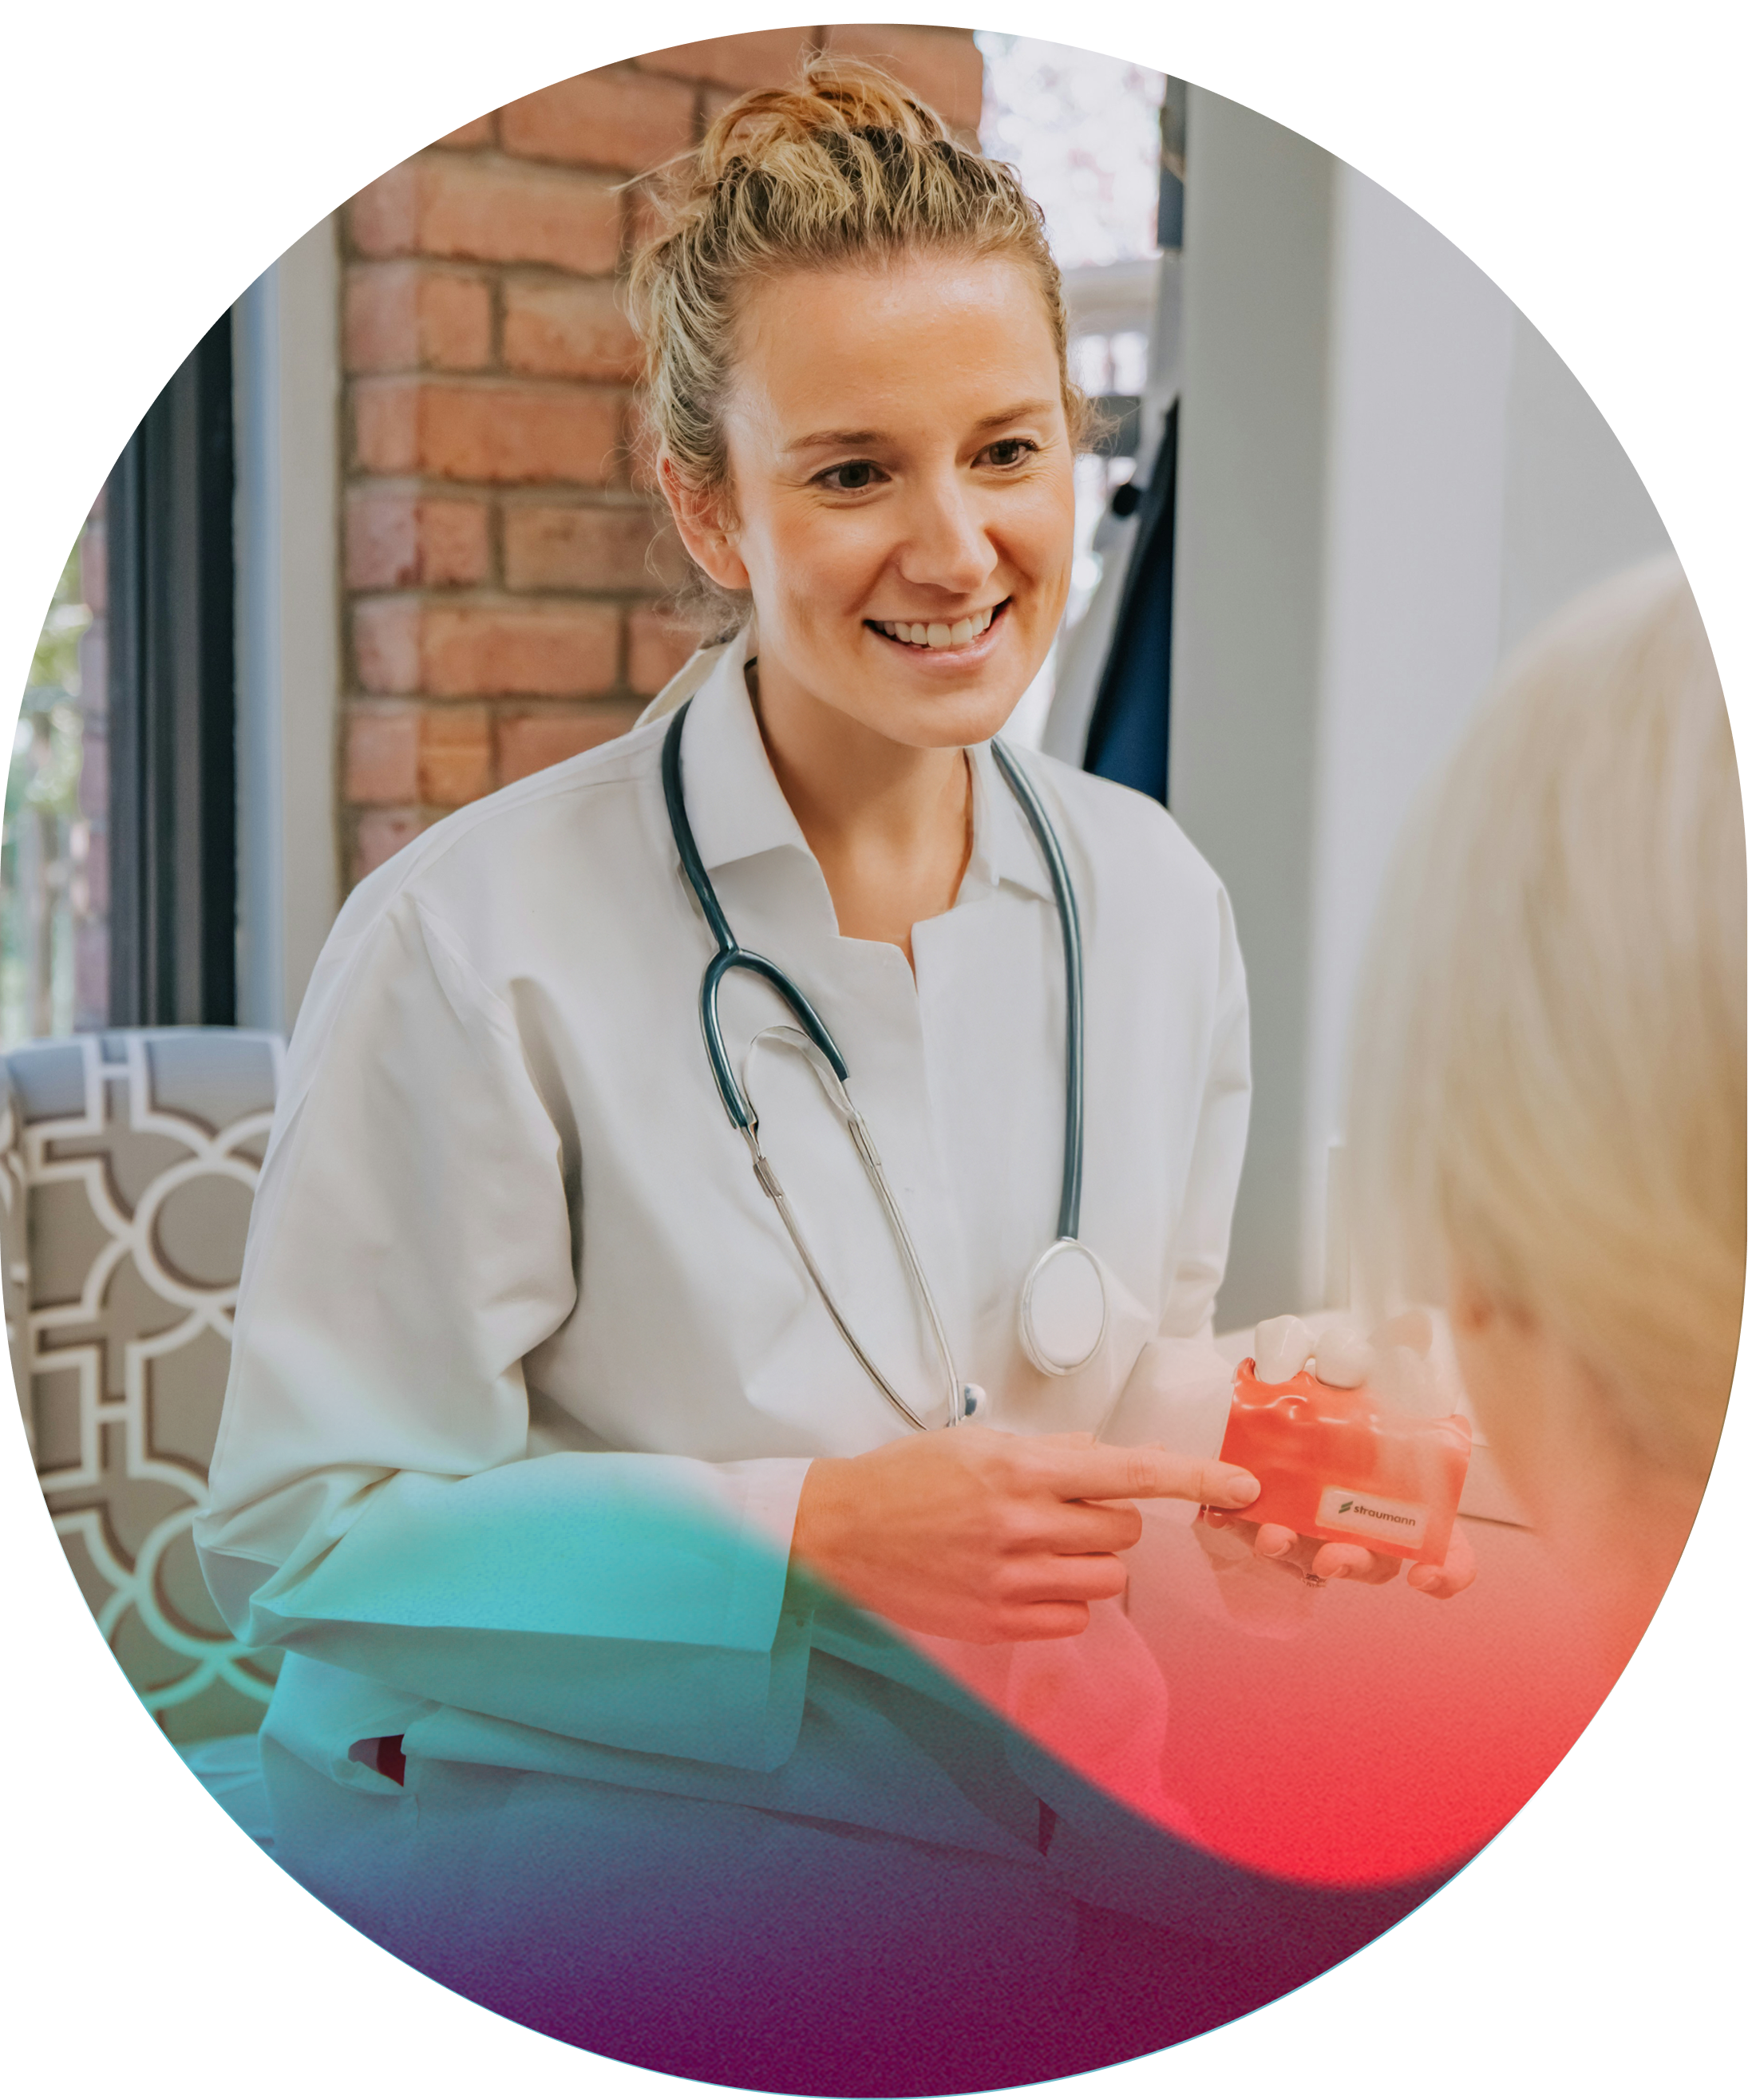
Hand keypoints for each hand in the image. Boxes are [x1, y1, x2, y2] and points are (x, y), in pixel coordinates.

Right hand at [791, 1427, 1260, 1644]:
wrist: (839, 1534)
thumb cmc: (906, 1479)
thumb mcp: (978, 1443)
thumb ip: (1051, 1452)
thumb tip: (1115, 1455)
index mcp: (1020, 1472)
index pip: (1129, 1472)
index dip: (1194, 1479)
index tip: (1240, 1486)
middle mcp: (1021, 1527)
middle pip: (1123, 1529)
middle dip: (1107, 1517)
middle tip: (1060, 1509)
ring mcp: (1010, 1582)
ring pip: (1104, 1578)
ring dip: (1088, 1560)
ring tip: (1039, 1545)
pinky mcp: (997, 1623)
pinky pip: (1071, 1619)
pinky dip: (1063, 1601)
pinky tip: (1025, 1579)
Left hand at [1209, 1308, 1477, 1599]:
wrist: (1275, 1384)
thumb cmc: (1345, 1387)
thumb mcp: (1371, 1364)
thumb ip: (1396, 1351)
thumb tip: (1416, 1327)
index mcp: (1411, 1494)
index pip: (1448, 1552)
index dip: (1448, 1572)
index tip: (1428, 1578)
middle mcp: (1369, 1519)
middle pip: (1376, 1562)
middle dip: (1356, 1562)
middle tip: (1335, 1554)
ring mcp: (1320, 1525)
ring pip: (1316, 1556)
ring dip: (1296, 1552)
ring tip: (1275, 1537)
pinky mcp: (1272, 1514)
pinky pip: (1263, 1534)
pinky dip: (1251, 1529)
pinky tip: (1239, 1517)